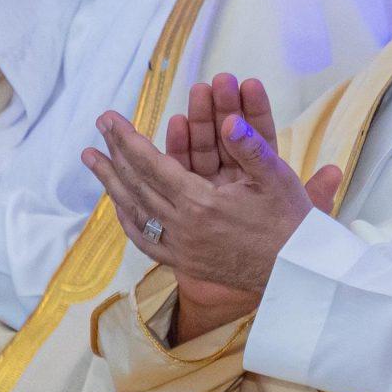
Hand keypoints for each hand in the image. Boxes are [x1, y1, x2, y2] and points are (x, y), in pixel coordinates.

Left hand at [80, 92, 338, 341]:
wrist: (297, 273)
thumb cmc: (290, 222)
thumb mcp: (277, 178)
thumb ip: (251, 147)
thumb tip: (231, 121)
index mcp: (200, 203)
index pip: (151, 164)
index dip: (127, 139)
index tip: (109, 118)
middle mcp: (182, 227)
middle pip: (136, 185)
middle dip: (114, 154)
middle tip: (98, 129)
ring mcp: (180, 248)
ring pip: (133, 212)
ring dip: (111, 183)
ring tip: (94, 160)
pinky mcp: (184, 264)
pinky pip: (145, 239)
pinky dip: (128, 218)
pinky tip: (119, 204)